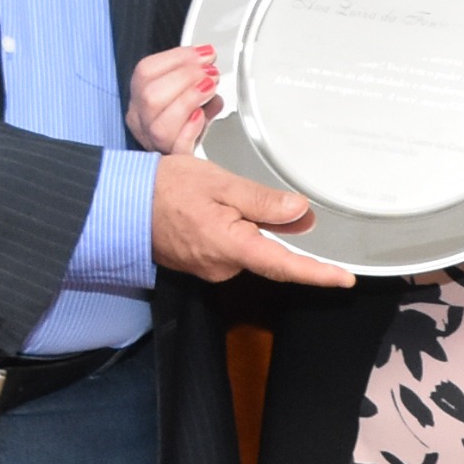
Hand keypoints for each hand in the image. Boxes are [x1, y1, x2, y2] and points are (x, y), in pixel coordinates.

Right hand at [128, 43, 219, 153]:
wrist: (185, 162)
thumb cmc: (186, 123)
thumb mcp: (188, 93)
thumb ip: (195, 78)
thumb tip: (209, 66)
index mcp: (139, 98)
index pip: (146, 71)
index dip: (178, 58)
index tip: (205, 53)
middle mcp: (140, 121)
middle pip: (150, 97)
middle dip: (186, 77)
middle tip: (211, 72)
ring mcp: (153, 143)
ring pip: (160, 124)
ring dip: (189, 100)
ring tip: (211, 88)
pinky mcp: (173, 161)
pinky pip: (176, 148)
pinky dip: (191, 129)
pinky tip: (203, 116)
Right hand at [152, 150, 352, 286]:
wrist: (118, 205)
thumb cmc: (164, 188)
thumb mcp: (219, 183)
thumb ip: (261, 201)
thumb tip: (301, 213)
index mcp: (231, 247)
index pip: (285, 265)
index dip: (317, 273)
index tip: (345, 280)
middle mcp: (223, 267)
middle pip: (268, 255)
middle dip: (276, 233)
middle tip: (258, 198)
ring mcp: (210, 269)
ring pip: (248, 251)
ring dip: (251, 228)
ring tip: (225, 196)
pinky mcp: (200, 264)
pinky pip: (231, 250)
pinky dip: (235, 232)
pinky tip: (219, 211)